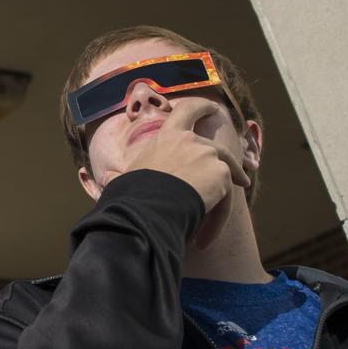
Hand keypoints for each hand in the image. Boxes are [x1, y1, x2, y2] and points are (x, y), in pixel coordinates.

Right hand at [123, 100, 250, 233]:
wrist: (146, 207)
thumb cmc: (131, 196)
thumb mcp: (128, 178)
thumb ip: (128, 175)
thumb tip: (105, 180)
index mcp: (167, 137)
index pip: (186, 111)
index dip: (201, 107)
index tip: (213, 108)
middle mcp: (190, 140)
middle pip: (217, 148)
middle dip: (233, 165)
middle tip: (242, 180)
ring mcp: (208, 154)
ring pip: (225, 176)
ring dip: (223, 202)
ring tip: (211, 231)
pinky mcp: (222, 173)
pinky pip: (225, 200)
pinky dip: (217, 221)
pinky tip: (205, 241)